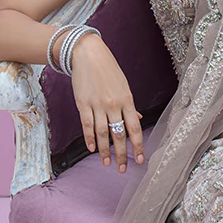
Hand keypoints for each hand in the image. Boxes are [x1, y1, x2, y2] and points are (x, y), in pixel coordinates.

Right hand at [65, 32, 144, 171]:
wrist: (88, 54)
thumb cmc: (108, 69)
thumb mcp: (124, 86)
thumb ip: (129, 105)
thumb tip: (137, 119)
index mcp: (127, 100)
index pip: (135, 128)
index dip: (138, 145)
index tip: (140, 159)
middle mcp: (113, 104)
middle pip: (119, 135)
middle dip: (121, 154)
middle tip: (122, 169)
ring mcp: (97, 105)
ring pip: (102, 133)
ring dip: (104, 151)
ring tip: (106, 163)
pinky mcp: (83, 104)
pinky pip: (87, 125)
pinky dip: (89, 138)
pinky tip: (92, 149)